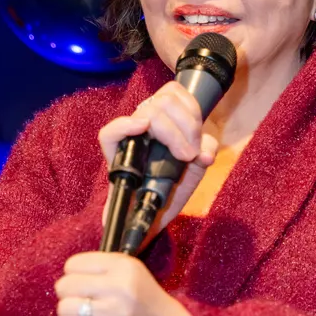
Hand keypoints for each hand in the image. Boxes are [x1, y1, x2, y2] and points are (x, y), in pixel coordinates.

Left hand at [56, 252, 199, 315]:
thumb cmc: (154, 310)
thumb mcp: (136, 277)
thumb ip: (105, 271)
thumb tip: (68, 274)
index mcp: (125, 267)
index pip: (74, 264)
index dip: (75, 277)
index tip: (87, 287)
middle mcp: (119, 288)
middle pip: (64, 286)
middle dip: (70, 298)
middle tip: (85, 306)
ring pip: (64, 310)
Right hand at [98, 82, 217, 238]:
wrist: (149, 222)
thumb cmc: (168, 194)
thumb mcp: (194, 172)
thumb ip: (203, 154)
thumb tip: (204, 151)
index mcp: (164, 122)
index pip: (175, 92)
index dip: (192, 110)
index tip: (198, 141)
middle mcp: (145, 126)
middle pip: (165, 100)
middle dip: (187, 125)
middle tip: (190, 154)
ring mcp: (128, 140)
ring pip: (148, 112)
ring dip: (172, 132)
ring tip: (181, 156)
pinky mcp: (113, 157)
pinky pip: (110, 133)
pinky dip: (126, 126)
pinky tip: (141, 128)